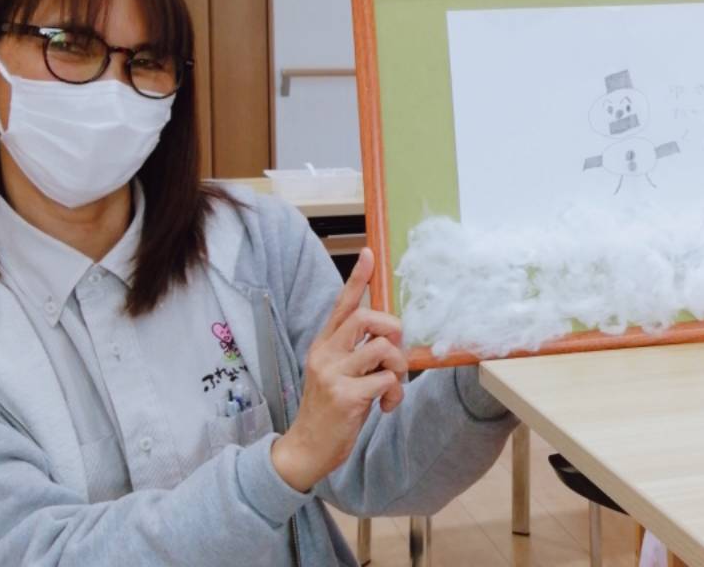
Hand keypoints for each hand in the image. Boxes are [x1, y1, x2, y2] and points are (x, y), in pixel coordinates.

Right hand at [271, 248, 407, 492]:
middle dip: (391, 326)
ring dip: (397, 365)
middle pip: (365, 317)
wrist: (306, 449)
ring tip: (392, 384)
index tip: (369, 253)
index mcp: (324, 344)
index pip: (342, 304)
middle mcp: (325, 354)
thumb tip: (390, 334)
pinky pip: (385, 380)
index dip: (357, 278)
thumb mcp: (336, 373)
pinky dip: (394, 392)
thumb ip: (357, 352)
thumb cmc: (329, 409)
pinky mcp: (345, 397)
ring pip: (381, 347)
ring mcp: (333, 375)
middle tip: (395, 348)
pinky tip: (385, 406)